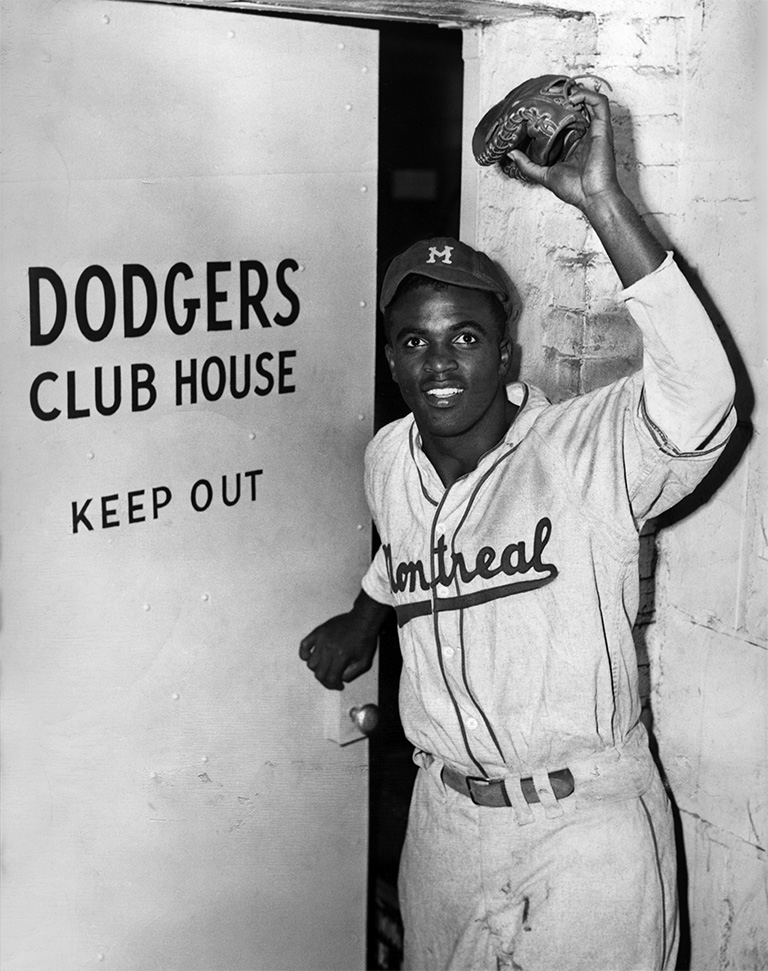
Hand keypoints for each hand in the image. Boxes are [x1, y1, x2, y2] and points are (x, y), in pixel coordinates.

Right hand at [299, 611, 378, 690]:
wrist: (363, 620)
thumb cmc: (365, 639)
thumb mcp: (364, 662)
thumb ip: (352, 675)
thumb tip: (340, 678)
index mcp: (341, 656)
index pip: (330, 679)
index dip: (333, 686)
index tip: (338, 685)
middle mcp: (329, 648)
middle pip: (319, 673)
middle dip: (326, 681)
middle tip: (332, 679)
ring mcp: (322, 639)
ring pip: (311, 663)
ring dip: (317, 669)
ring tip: (326, 667)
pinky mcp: (318, 632)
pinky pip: (304, 646)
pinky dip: (304, 654)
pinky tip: (310, 657)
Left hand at [508, 85, 621, 210]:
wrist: (593, 197)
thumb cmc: (575, 190)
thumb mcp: (544, 175)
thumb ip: (527, 165)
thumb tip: (511, 154)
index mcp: (574, 143)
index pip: (567, 119)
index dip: (557, 108)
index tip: (542, 103)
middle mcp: (585, 134)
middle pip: (578, 107)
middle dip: (566, 95)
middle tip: (550, 91)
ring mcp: (595, 130)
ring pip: (590, 100)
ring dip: (577, 91)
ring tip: (562, 91)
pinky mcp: (603, 129)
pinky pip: (600, 103)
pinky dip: (588, 95)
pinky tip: (573, 98)